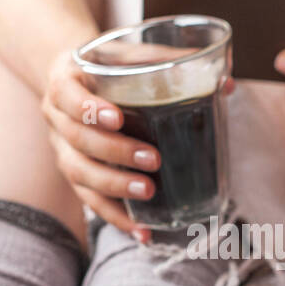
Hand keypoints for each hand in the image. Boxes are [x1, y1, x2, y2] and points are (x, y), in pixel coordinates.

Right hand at [40, 48, 159, 236]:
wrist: (75, 76)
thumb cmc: (111, 64)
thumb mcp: (131, 53)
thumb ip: (172, 61)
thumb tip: (228, 81)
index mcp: (65, 80)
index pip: (68, 96)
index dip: (90, 109)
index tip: (119, 118)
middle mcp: (56, 117)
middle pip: (77, 140)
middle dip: (115, 153)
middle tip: (153, 160)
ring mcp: (62, 149)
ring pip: (79, 173)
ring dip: (114, 186)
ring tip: (148, 192)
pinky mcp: (76, 174)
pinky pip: (91, 201)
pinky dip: (117, 218)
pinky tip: (142, 232)